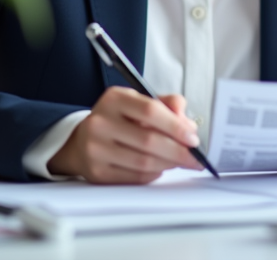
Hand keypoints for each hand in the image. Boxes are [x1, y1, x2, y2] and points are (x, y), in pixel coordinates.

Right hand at [47, 87, 203, 182]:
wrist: (81, 141)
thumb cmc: (117, 120)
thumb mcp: (138, 102)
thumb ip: (167, 105)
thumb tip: (188, 124)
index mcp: (114, 99)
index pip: (150, 111)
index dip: (176, 126)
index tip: (193, 138)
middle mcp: (101, 122)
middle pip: (149, 140)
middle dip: (178, 151)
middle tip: (194, 157)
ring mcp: (96, 149)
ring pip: (144, 162)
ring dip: (169, 164)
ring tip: (180, 162)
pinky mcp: (97, 172)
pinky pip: (135, 177)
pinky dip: (154, 174)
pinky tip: (160, 168)